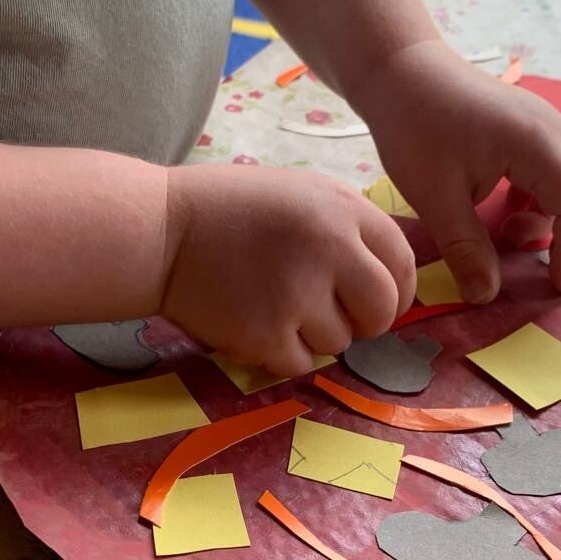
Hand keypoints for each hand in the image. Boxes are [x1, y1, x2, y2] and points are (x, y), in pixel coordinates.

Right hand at [162, 164, 414, 374]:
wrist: (159, 232)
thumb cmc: (229, 211)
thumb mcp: (300, 195)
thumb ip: (346, 228)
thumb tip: (388, 280)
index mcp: (341, 208)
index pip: (401, 261)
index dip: (398, 290)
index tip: (384, 303)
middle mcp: (329, 248)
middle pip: (383, 310)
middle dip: (367, 322)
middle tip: (337, 318)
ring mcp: (298, 294)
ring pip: (340, 342)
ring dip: (315, 335)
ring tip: (275, 307)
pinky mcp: (266, 333)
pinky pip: (300, 364)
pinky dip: (280, 354)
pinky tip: (254, 324)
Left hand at [354, 40, 560, 299]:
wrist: (400, 70)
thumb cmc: (413, 127)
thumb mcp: (434, 197)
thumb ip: (465, 249)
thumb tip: (486, 296)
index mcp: (536, 144)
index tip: (555, 286)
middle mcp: (553, 129)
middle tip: (554, 263)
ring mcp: (546, 122)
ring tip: (511, 234)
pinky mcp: (531, 124)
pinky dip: (546, 195)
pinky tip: (506, 210)